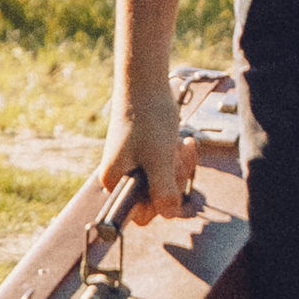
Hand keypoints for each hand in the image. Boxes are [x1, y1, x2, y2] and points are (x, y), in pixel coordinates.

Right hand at [99, 81, 198, 221]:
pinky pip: (169, 167)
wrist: (147, 84)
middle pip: (156, 199)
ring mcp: (137, 166)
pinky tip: (183, 142)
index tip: (170, 185)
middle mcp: (123, 177)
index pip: (139, 214)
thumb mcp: (159, 159)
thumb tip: (168, 214)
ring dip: (178, 166)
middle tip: (175, 158)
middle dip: (173, 180)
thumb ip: (163, 190)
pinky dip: (178, 157)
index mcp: (115, 181)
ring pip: (166, 182)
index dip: (159, 206)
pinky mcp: (148, 156)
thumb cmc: (148, 118)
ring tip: (178, 145)